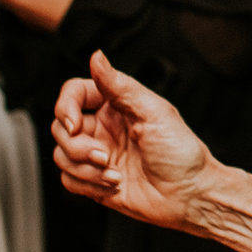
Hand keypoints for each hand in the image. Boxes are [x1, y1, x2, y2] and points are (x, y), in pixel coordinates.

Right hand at [52, 52, 225, 233]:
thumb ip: (119, 85)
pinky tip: (114, 186)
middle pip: (60, 127)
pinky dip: (86, 185)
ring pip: (61, 155)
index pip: (73, 93)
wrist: (190, 195)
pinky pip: (68, 179)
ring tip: (114, 175)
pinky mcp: (94, 181)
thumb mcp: (153, 111)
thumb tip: (96, 56)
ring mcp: (97, 154)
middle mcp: (103, 128)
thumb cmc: (181, 152)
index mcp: (115, 105)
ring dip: (84, 169)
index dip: (65, 107)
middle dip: (77, 146)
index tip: (75, 125)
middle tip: (104, 156)